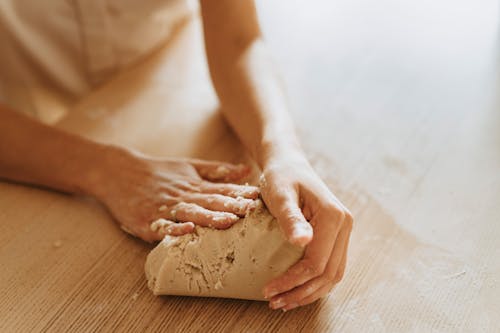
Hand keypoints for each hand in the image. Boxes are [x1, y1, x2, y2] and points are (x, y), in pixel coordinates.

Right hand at [90, 147, 259, 241]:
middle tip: (253, 212)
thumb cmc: (158, 171)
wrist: (117, 171)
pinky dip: (174, 230)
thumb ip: (217, 170)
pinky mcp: (146, 222)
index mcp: (194, 185)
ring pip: (190, 213)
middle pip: (210, 202)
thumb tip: (247, 169)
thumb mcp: (189, 166)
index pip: (221, 190)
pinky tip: (187, 231)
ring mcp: (164, 209)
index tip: (261, 198)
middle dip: (233, 207)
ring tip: (229, 222)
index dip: (241, 195)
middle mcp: (181, 196)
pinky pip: (162, 227)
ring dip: (210, 218)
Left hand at [260, 150, 352, 310]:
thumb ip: (291, 218)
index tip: (269, 290)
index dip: (293, 281)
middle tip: (275, 302)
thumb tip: (303, 241)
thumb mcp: (280, 194)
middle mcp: (344, 225)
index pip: (316, 262)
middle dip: (301, 292)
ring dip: (310, 292)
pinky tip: (297, 289)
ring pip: (333, 274)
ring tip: (284, 302)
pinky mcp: (336, 235)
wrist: (289, 164)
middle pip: (328, 273)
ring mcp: (343, 231)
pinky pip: (331, 266)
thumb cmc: (281, 177)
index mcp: (333, 217)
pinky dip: (315, 282)